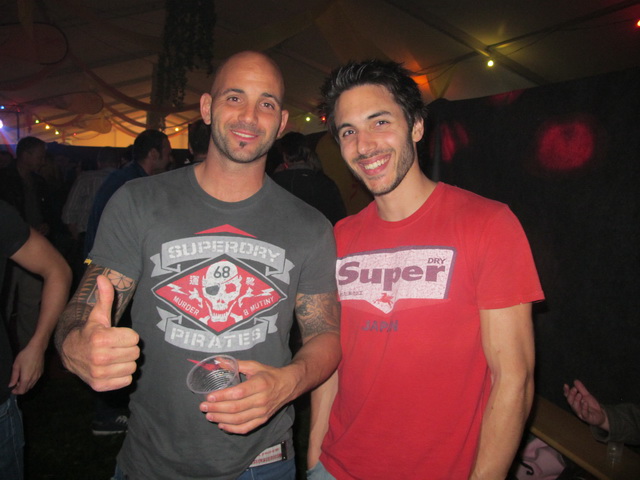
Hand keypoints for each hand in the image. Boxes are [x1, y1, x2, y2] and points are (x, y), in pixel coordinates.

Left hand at [9, 343, 44, 394]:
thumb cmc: (25, 356)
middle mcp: (33, 379)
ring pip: (31, 385)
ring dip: (26, 386)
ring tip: (20, 380)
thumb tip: (11, 385)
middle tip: (15, 384)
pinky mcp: (41, 373)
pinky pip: (35, 381)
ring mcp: (38, 376)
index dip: (16, 392)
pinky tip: (27, 376)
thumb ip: (14, 377)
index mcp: (26, 378)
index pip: (22, 391)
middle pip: (27, 389)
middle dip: (20, 389)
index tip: (12, 389)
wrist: (37, 349)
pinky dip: (30, 382)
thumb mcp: (16, 365)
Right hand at [60, 275, 139, 391]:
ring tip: (114, 357)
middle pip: (135, 353)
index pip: (134, 338)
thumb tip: (104, 277)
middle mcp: (99, 357)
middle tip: (116, 346)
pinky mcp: (100, 386)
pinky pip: (127, 381)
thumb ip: (105, 297)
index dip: (127, 336)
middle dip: (128, 349)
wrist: (71, 354)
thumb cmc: (90, 332)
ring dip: (126, 362)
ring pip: (132, 367)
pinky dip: (122, 376)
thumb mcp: (98, 315)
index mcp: (101, 338)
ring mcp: (99, 374)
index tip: (116, 335)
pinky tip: (112, 368)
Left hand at [200, 360, 297, 433]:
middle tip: (203, 407)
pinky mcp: (263, 420)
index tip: (209, 396)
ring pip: (239, 420)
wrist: (288, 385)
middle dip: (217, 408)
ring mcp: (263, 412)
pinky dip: (232, 429)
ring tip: (209, 415)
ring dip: (221, 419)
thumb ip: (236, 364)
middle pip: (236, 408)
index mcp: (260, 384)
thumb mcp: (255, 366)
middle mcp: (262, 399)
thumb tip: (218, 361)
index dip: (222, 396)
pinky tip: (221, 425)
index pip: (238, 393)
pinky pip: (246, 428)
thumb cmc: (269, 374)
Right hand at [563, 379, 608, 430]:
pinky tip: (585, 402)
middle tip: (574, 389)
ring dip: (576, 400)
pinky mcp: (587, 418)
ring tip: (579, 394)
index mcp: (574, 402)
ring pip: (575, 407)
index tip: (566, 385)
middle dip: (571, 395)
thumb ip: (581, 389)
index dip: (566, 391)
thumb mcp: (587, 395)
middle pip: (570, 401)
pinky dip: (584, 408)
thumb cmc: (591, 405)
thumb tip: (575, 380)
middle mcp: (575, 407)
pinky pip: (584, 413)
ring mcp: (581, 413)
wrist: (600, 415)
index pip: (568, 396)